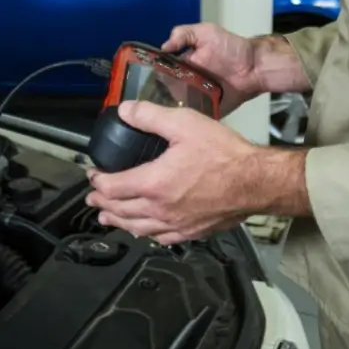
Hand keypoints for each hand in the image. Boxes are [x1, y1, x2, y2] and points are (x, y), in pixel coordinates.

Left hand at [85, 100, 264, 243]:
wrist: (256, 181)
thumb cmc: (224, 154)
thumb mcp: (184, 124)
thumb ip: (150, 116)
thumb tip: (125, 111)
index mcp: (153, 183)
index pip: (113, 187)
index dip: (98, 181)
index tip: (93, 175)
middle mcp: (160, 209)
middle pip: (121, 211)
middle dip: (103, 203)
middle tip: (93, 198)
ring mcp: (176, 224)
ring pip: (138, 228)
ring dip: (119, 222)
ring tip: (109, 219)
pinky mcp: (193, 231)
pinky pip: (162, 238)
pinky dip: (147, 234)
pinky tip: (146, 231)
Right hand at [161, 23, 309, 114]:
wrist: (255, 67)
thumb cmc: (231, 47)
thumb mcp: (206, 32)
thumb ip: (184, 34)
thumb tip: (163, 46)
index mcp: (182, 65)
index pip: (161, 73)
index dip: (151, 77)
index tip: (142, 84)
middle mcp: (186, 82)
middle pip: (166, 92)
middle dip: (157, 98)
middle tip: (151, 103)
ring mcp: (196, 98)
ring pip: (177, 106)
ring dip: (171, 110)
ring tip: (163, 115)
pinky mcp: (207, 110)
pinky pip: (194, 117)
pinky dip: (188, 121)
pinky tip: (180, 123)